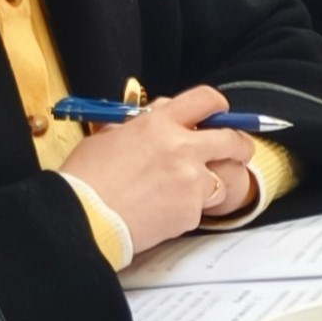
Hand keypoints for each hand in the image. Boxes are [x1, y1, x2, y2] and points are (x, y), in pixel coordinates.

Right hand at [58, 86, 254, 257]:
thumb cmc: (84, 181)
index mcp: (159, 124)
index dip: (217, 107)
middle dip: (240, 146)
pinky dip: (185, 211)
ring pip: (221, 180)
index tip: (220, 115)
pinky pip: (199, 208)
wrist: (82, 220)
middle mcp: (182, 148)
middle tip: (237, 152)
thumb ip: (137, 127)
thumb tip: (152, 120)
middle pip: (232, 139)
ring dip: (208, 186)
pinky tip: (160, 214)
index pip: (206, 100)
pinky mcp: (190, 211)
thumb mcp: (106, 138)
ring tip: (179, 194)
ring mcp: (191, 180)